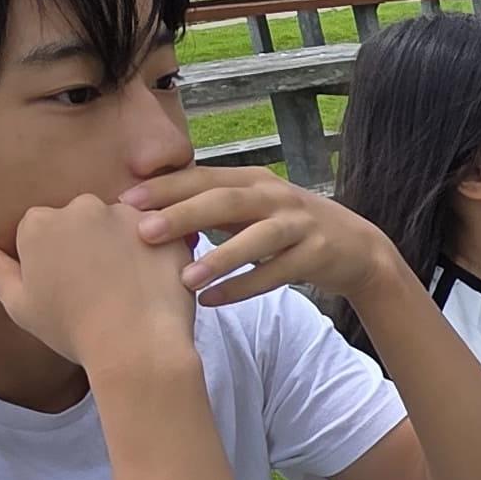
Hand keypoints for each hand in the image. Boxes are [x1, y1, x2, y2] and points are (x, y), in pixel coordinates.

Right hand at [0, 195, 198, 375]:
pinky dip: (154, 255)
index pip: (40, 231)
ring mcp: (125, 214)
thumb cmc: (72, 330)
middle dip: (87, 248)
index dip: (53, 263)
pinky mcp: (164, 227)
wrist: (136, 346)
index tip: (66, 291)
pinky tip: (152, 286)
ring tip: (127, 290)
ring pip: (118, 225)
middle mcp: (80, 206)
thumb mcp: (19, 304)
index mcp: (38, 223)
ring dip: (122, 248)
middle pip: (80, 222)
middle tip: (98, 291)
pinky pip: (156, 235)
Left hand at [120, 174, 403, 313]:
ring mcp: (299, 225)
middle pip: (226, 201)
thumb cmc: (287, 227)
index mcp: (253, 180)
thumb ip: (209, 207)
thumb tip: (147, 213)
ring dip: (219, 258)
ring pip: (256, 239)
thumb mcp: (252, 208)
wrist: (355, 247)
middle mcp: (276, 197)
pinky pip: (275, 274)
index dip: (165, 187)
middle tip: (143, 232)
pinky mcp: (316, 255)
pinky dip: (243, 287)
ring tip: (183, 279)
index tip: (125, 200)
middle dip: (184, 214)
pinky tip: (212, 302)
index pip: (203, 177)